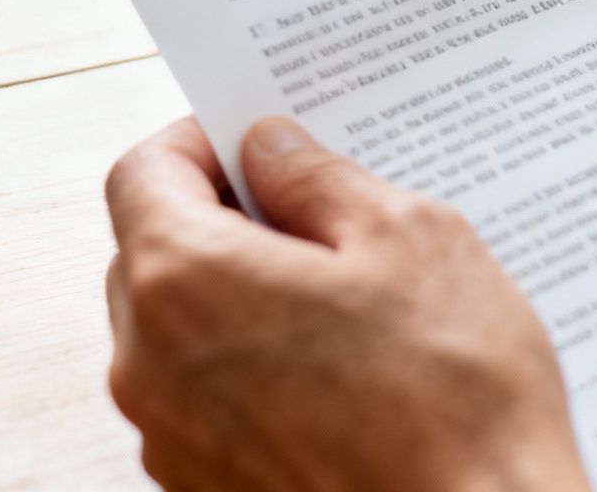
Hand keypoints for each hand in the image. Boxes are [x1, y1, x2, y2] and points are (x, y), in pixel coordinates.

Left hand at [103, 117, 591, 491]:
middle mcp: (149, 366)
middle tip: (316, 212)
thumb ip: (318, 179)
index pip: (142, 173)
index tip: (255, 140)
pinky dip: (253, 368)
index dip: (198, 141)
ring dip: (240, 297)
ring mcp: (170, 440)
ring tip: (346, 297)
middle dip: (222, 218)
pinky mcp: (203, 489)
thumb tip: (270, 151)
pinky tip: (342, 369)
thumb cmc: (454, 397)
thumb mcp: (408, 239)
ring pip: (179, 331)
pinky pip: (207, 400)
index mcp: (183, 281)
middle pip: (151, 252)